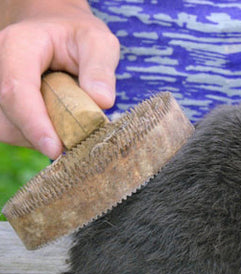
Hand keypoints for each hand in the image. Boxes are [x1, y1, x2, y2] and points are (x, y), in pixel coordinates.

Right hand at [0, 0, 119, 157]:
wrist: (58, 30)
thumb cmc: (79, 36)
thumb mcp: (98, 42)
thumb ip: (101, 69)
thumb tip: (102, 102)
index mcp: (18, 46)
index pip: (16, 89)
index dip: (34, 123)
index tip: (56, 149)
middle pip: (9, 115)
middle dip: (43, 135)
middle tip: (78, 140)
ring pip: (9, 128)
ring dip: (42, 137)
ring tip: (71, 123)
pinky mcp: (3, 105)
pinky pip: (14, 131)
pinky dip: (39, 136)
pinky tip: (59, 124)